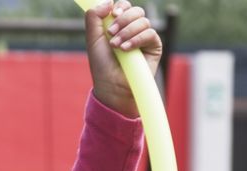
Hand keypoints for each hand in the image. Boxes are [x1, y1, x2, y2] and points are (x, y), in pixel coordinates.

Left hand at [84, 0, 161, 117]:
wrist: (111, 86)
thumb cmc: (102, 65)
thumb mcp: (92, 39)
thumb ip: (94, 18)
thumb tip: (108, 1)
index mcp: (119, 25)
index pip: (124, 6)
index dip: (120, 6)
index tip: (113, 13)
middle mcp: (133, 29)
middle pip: (136, 10)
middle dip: (123, 19)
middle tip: (111, 33)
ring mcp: (144, 37)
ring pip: (143, 21)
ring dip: (127, 31)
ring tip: (116, 46)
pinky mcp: (154, 47)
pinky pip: (150, 33)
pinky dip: (137, 39)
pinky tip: (126, 49)